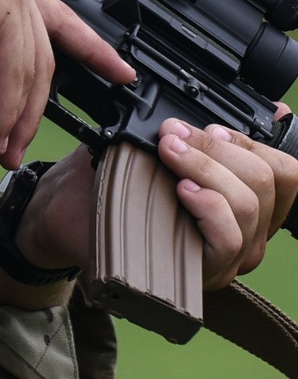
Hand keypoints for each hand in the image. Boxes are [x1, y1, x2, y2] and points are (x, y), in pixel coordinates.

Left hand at [156, 115, 297, 288]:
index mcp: (256, 202)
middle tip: (173, 132)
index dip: (250, 141)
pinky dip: (207, 205)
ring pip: (247, 203)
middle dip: (216, 146)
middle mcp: (254, 230)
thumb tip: (275, 107)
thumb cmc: (140, 192)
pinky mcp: (214, 270)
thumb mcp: (181, 158)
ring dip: (205, 166)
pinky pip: (228, 235)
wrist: (99, 233)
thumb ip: (220, 139)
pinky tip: (181, 191)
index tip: (210, 126)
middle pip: (265, 180)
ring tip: (170, 152)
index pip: (286, 172)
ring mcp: (237, 254)